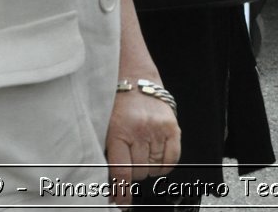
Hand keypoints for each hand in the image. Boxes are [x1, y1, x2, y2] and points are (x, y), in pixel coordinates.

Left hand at [105, 86, 180, 206]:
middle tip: (128, 159)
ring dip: (147, 166)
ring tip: (140, 151)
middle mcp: (140, 131)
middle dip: (132, 172)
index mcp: (118, 132)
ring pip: (154, 168)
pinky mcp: (172, 127)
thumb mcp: (105, 129)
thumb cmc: (116, 104)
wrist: (134, 78)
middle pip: (139, 172)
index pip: (122, 173)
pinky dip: (164, 164)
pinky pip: (172, 159)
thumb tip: (113, 189)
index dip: (122, 193)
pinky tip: (156, 158)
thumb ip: (109, 157)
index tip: (121, 203)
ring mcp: (158, 129)